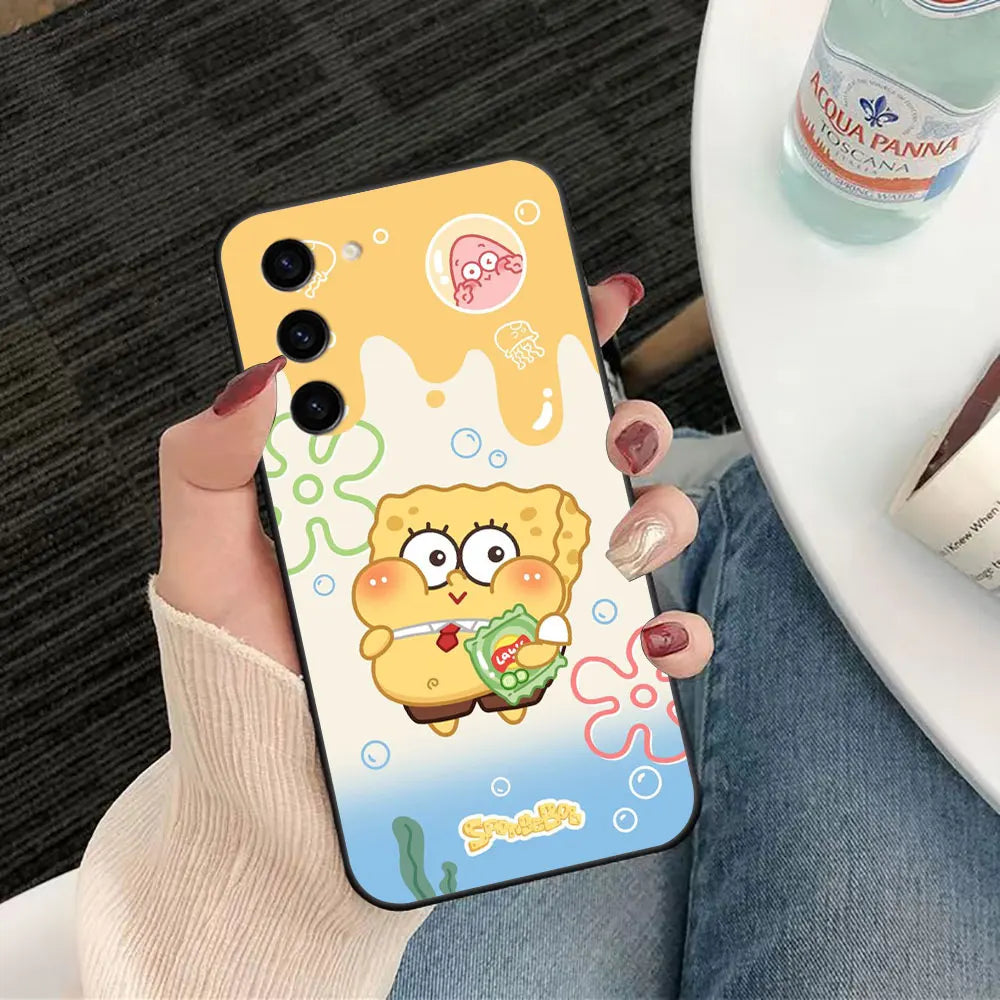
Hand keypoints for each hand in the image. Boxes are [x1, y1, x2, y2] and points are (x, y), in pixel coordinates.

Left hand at [156, 275, 709, 681]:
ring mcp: (524, 604)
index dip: (535, 336)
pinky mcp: (552, 677)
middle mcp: (480, 539)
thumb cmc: (247, 677)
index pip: (481, 393)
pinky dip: (668, 638)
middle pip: (578, 452)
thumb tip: (263, 371)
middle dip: (620, 421)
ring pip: (629, 532)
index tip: (577, 295)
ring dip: (657, 517)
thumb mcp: (212, 561)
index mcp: (411, 490)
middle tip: (610, 431)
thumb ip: (214, 467)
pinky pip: (637, 649)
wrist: (281, 805)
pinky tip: (652, 642)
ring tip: (627, 539)